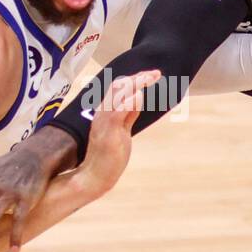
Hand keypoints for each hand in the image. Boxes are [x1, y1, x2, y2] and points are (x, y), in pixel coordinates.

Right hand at [74, 69, 162, 195]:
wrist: (95, 177)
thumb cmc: (109, 157)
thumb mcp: (122, 131)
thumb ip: (128, 115)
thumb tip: (138, 98)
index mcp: (104, 112)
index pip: (118, 87)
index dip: (135, 78)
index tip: (151, 74)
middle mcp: (102, 113)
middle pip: (118, 86)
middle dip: (138, 77)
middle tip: (156, 74)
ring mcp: (103, 122)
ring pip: (116, 94)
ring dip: (136, 83)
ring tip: (151, 77)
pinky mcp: (107, 133)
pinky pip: (117, 111)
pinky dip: (129, 101)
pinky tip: (141, 96)